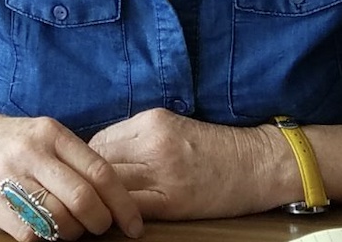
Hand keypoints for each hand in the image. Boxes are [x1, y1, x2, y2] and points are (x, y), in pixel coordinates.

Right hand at [0, 109, 143, 240]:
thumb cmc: (8, 141)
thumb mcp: (41, 134)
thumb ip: (72, 159)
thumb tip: (112, 195)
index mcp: (51, 133)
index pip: (100, 172)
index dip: (123, 203)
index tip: (134, 223)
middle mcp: (33, 153)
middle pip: (84, 198)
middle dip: (102, 222)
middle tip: (102, 227)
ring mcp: (11, 178)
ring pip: (61, 220)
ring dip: (75, 233)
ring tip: (73, 228)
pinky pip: (33, 234)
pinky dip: (47, 239)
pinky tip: (46, 230)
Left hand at [88, 109, 285, 219]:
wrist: (256, 163)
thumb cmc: (214, 148)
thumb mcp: (172, 126)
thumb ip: (137, 136)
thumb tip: (102, 154)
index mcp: (150, 121)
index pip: (99, 140)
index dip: (87, 161)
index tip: (86, 175)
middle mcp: (152, 142)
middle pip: (99, 161)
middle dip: (88, 179)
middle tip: (84, 195)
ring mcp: (162, 170)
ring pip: (110, 184)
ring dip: (100, 197)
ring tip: (96, 208)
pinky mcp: (173, 199)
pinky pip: (131, 206)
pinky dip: (118, 213)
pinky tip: (117, 218)